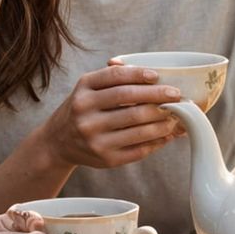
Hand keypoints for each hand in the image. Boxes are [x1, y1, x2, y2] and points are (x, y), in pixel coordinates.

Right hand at [41, 63, 184, 170]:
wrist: (58, 142)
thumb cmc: (83, 108)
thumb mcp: (89, 88)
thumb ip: (114, 77)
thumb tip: (153, 74)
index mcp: (84, 90)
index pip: (116, 77)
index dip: (139, 74)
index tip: (158, 75)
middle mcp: (85, 113)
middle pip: (130, 101)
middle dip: (159, 97)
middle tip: (177, 95)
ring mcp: (95, 138)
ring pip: (138, 127)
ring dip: (162, 121)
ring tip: (176, 115)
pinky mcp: (105, 159)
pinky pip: (138, 149)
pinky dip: (157, 141)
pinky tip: (166, 135)